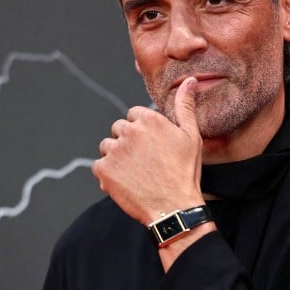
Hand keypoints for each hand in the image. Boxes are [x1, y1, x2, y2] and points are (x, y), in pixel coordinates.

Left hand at [93, 77, 205, 225]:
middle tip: (145, 163)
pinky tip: (126, 183)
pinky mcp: (103, 170)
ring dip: (117, 158)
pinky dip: (109, 175)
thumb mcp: (191, 137)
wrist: (174, 208)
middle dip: (128, 143)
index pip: (134, 116)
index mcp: (149, 119)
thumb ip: (185, 106)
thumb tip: (189, 81)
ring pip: (108, 147)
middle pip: (119, 130)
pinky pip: (99, 166)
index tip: (152, 148)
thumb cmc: (185, 173)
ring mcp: (114, 150)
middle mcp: (129, 131)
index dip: (143, 133)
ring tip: (136, 174)